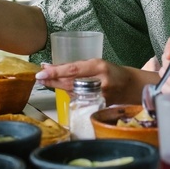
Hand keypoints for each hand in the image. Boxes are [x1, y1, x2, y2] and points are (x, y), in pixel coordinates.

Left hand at [35, 59, 151, 104]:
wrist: (131, 87)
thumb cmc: (113, 72)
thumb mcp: (97, 63)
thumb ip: (76, 66)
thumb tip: (51, 67)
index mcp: (99, 67)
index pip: (73, 70)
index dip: (56, 71)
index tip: (41, 71)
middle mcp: (99, 81)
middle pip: (69, 82)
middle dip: (52, 79)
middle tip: (39, 76)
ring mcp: (99, 95)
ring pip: (71, 91)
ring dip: (56, 86)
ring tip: (45, 80)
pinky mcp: (98, 105)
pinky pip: (78, 99)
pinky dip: (67, 93)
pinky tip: (61, 88)